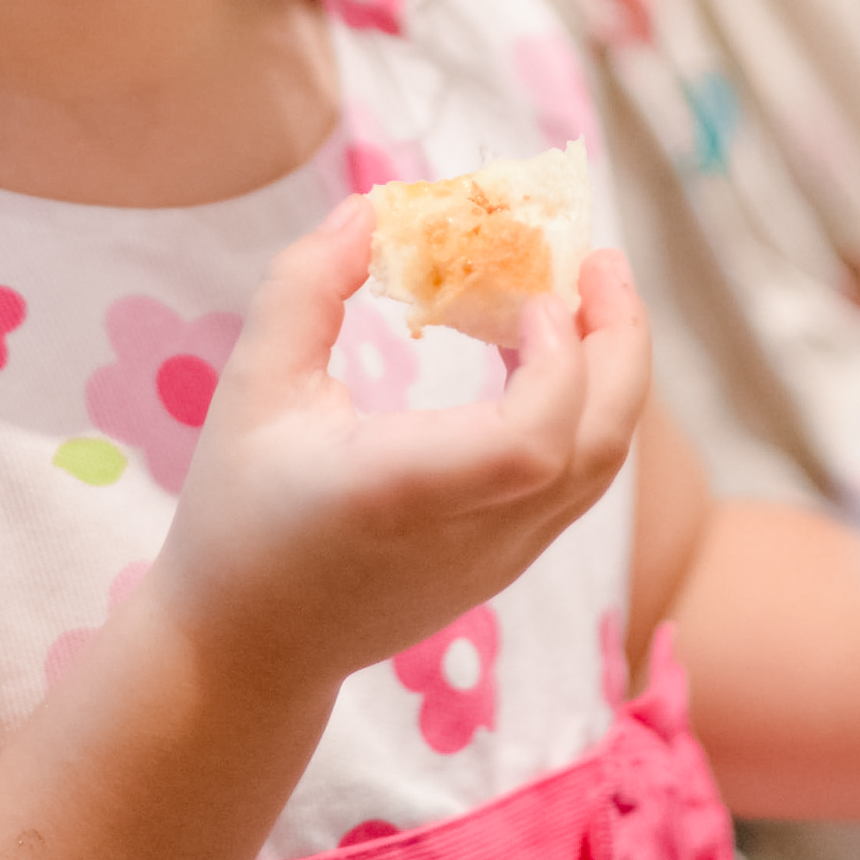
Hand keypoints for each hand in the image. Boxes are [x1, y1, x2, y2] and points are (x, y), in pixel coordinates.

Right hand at [151, 205, 653, 699]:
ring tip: (582, 297)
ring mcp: (497, 560)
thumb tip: (367, 210)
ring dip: (611, 375)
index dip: (557, 365)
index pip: (530, 443)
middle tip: (599, 262)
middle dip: (621, 345)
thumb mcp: (251, 389)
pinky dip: (584, 409)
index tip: (533, 299)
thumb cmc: (238, 514)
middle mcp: (469, 534)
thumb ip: (303, 290)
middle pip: (595, 449)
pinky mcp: (505, 566)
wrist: (247, 649)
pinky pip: (574, 481)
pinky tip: (544, 355)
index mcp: (402, 493)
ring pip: (598, 469)